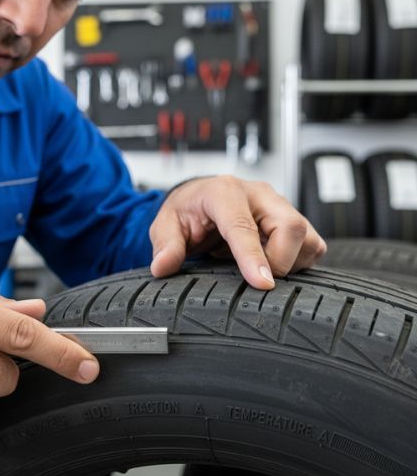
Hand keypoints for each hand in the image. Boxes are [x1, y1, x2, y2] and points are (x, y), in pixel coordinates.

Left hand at [149, 176, 325, 287]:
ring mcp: (279, 205)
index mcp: (224, 192)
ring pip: (307, 238)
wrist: (201, 198)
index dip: (254, 256)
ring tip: (258, 265)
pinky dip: (298, 262)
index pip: (243, 226)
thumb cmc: (188, 210)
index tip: (263, 283)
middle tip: (253, 277)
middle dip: (279, 262)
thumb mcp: (166, 225)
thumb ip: (166, 245)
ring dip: (289, 263)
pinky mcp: (294, 219)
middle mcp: (258, 195)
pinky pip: (313, 246)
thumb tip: (162, 267)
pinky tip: (272, 261)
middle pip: (291, 227)